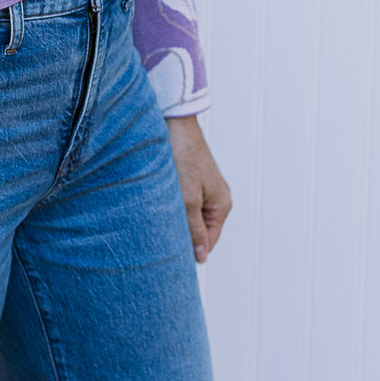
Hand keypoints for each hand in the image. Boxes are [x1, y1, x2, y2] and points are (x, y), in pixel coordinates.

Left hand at [164, 114, 231, 262]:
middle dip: (183, 235)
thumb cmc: (183, 159)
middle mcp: (217, 198)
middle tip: (160, 239)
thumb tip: (201, 256)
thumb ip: (194, 229)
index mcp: (222, 206)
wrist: (175, 124)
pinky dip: (173, 205)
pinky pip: (185, 201)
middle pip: (200, 229)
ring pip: (190, 215)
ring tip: (158, 219)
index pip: (208, 242)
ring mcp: (205, 188)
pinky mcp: (193, 178)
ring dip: (176, 218)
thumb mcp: (188, 199)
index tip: (169, 256)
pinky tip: (159, 203)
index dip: (191, 251)